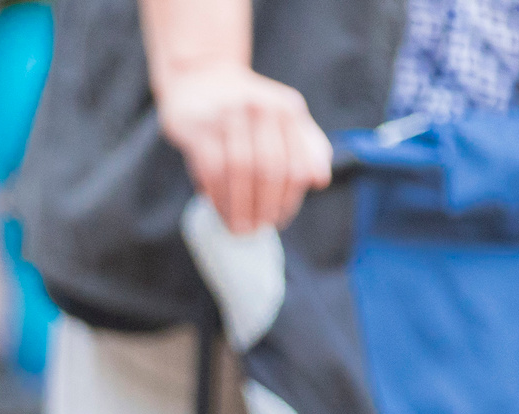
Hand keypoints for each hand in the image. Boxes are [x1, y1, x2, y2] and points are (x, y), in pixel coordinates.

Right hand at [155, 63, 332, 234]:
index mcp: (288, 109)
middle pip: (269, 170)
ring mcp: (228, 115)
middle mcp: (261, 108)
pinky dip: (216, 196)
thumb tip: (319, 181)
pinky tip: (218, 209)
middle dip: (264, 207)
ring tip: (238, 227)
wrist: (201, 78)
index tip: (279, 221)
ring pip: (239, 172)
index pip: (296, 165)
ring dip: (238, 207)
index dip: (290, 200)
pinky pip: (211, 170)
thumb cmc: (248, 110)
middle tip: (256, 230)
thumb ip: (306, 147)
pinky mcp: (199, 125)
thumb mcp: (283, 119)